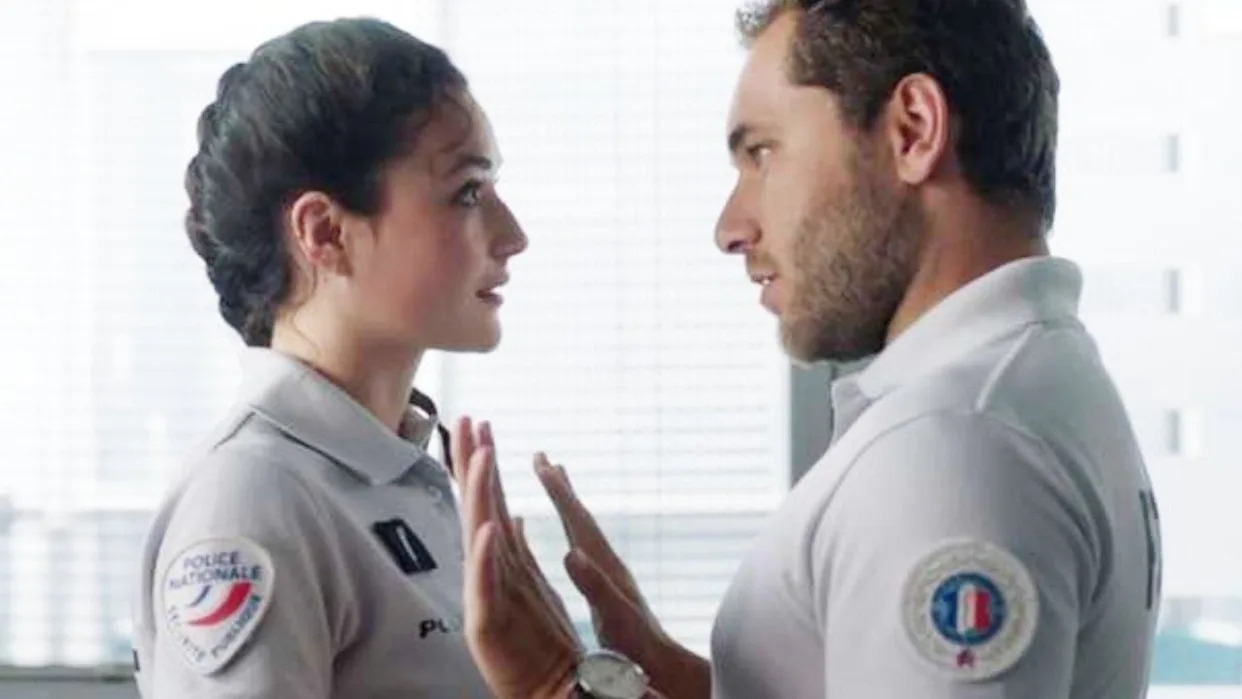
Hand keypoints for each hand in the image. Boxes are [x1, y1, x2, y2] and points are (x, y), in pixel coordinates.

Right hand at [453, 417, 580, 698]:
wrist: (544, 686)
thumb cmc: (534, 642)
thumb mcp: (527, 584)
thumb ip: (514, 548)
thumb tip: (507, 514)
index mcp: (502, 558)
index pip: (490, 499)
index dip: (484, 461)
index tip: (480, 422)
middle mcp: (491, 570)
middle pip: (479, 506)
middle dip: (474, 461)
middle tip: (469, 418)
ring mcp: (488, 594)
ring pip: (481, 534)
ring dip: (481, 494)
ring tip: (483, 456)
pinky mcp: (489, 623)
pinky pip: (490, 582)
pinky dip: (488, 555)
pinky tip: (489, 527)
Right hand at [535, 455, 711, 698]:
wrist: (662, 662)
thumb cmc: (637, 645)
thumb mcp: (614, 615)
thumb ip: (594, 585)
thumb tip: (572, 551)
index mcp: (604, 566)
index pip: (578, 521)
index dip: (558, 493)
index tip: (541, 464)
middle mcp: (606, 561)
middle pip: (579, 515)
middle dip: (560, 486)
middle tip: (542, 456)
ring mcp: (607, 570)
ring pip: (582, 526)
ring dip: (566, 501)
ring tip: (554, 479)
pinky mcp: (606, 581)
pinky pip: (583, 544)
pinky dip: (571, 529)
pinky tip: (567, 534)